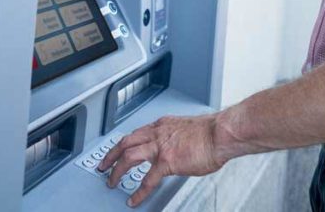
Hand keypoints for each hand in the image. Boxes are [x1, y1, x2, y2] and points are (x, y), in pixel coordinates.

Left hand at [98, 113, 230, 206]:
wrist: (221, 134)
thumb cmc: (212, 133)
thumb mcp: (186, 130)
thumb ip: (176, 139)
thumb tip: (176, 151)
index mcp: (162, 125)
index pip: (136, 133)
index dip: (124, 143)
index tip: (118, 150)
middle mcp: (157, 133)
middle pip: (125, 142)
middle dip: (110, 155)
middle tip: (103, 165)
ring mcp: (160, 146)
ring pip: (128, 156)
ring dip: (116, 170)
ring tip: (111, 182)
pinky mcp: (167, 161)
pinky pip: (147, 179)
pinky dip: (138, 191)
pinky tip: (134, 199)